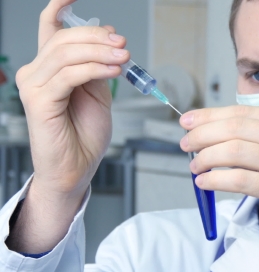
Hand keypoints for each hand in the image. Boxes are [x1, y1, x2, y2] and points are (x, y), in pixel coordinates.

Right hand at [6, 0, 129, 252]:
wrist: (76, 168)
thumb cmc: (84, 135)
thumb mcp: (98, 94)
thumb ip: (98, 68)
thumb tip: (110, 42)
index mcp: (49, 68)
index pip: (48, 28)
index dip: (59, 7)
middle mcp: (35, 73)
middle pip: (63, 38)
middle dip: (97, 37)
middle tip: (123, 44)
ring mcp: (33, 86)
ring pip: (66, 54)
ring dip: (100, 52)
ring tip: (123, 58)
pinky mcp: (40, 101)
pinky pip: (69, 75)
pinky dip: (94, 69)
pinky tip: (114, 71)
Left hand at [179, 106, 258, 253]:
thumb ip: (255, 139)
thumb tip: (206, 131)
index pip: (244, 113)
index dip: (210, 115)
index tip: (188, 121)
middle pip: (237, 128)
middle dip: (203, 135)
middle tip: (186, 145)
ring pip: (235, 152)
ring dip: (206, 158)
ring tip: (195, 167)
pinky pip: (240, 179)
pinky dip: (215, 180)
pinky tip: (204, 183)